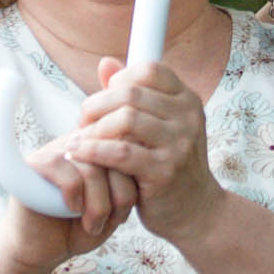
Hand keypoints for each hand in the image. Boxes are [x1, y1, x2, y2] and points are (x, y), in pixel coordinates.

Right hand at [0, 126, 134, 273]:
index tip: (122, 211)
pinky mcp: (35, 165)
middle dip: (120, 196)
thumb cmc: (77, 227)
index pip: (129, 151)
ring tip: (93, 224)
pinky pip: (70, 180)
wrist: (40, 249)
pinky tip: (72, 211)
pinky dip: (77, 201)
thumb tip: (138, 166)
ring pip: (93, 171)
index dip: (132, 185)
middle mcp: (77, 143)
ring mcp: (54, 150)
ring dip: (99, 206)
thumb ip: (126, 186)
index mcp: (97, 148)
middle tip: (113, 220)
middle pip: (114, 158)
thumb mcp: (113, 208)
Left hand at [67, 57, 220, 250]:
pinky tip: (76, 152)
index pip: (148, 69)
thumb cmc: (170, 165)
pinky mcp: (164, 171)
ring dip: (93, 127)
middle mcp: (187, 117)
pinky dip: (92, 150)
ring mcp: (178, 144)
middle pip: (130, 92)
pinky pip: (119, 153)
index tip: (104, 98)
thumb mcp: (159, 126)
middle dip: (97, 104)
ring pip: (124, 119)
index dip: (119, 79)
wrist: (197, 211)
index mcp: (187, 100)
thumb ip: (133, 95)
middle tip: (82, 121)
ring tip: (79, 138)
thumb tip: (105, 63)